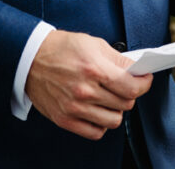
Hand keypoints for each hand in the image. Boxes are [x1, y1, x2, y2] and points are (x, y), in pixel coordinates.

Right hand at [25, 30, 152, 139]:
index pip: (130, 87)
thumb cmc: (60, 48)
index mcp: (94, 68)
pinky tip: (98, 111)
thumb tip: (135, 69)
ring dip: (117, 110)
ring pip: (113, 120)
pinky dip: (102, 124)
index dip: (143, 84)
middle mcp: (85, 90)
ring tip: (110, 98)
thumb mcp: (92, 43)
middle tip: (125, 86)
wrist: (30, 58)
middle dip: (130, 94)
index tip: (144, 80)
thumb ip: (116, 58)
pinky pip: (95, 132)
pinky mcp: (65, 120)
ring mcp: (75, 107)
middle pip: (124, 104)